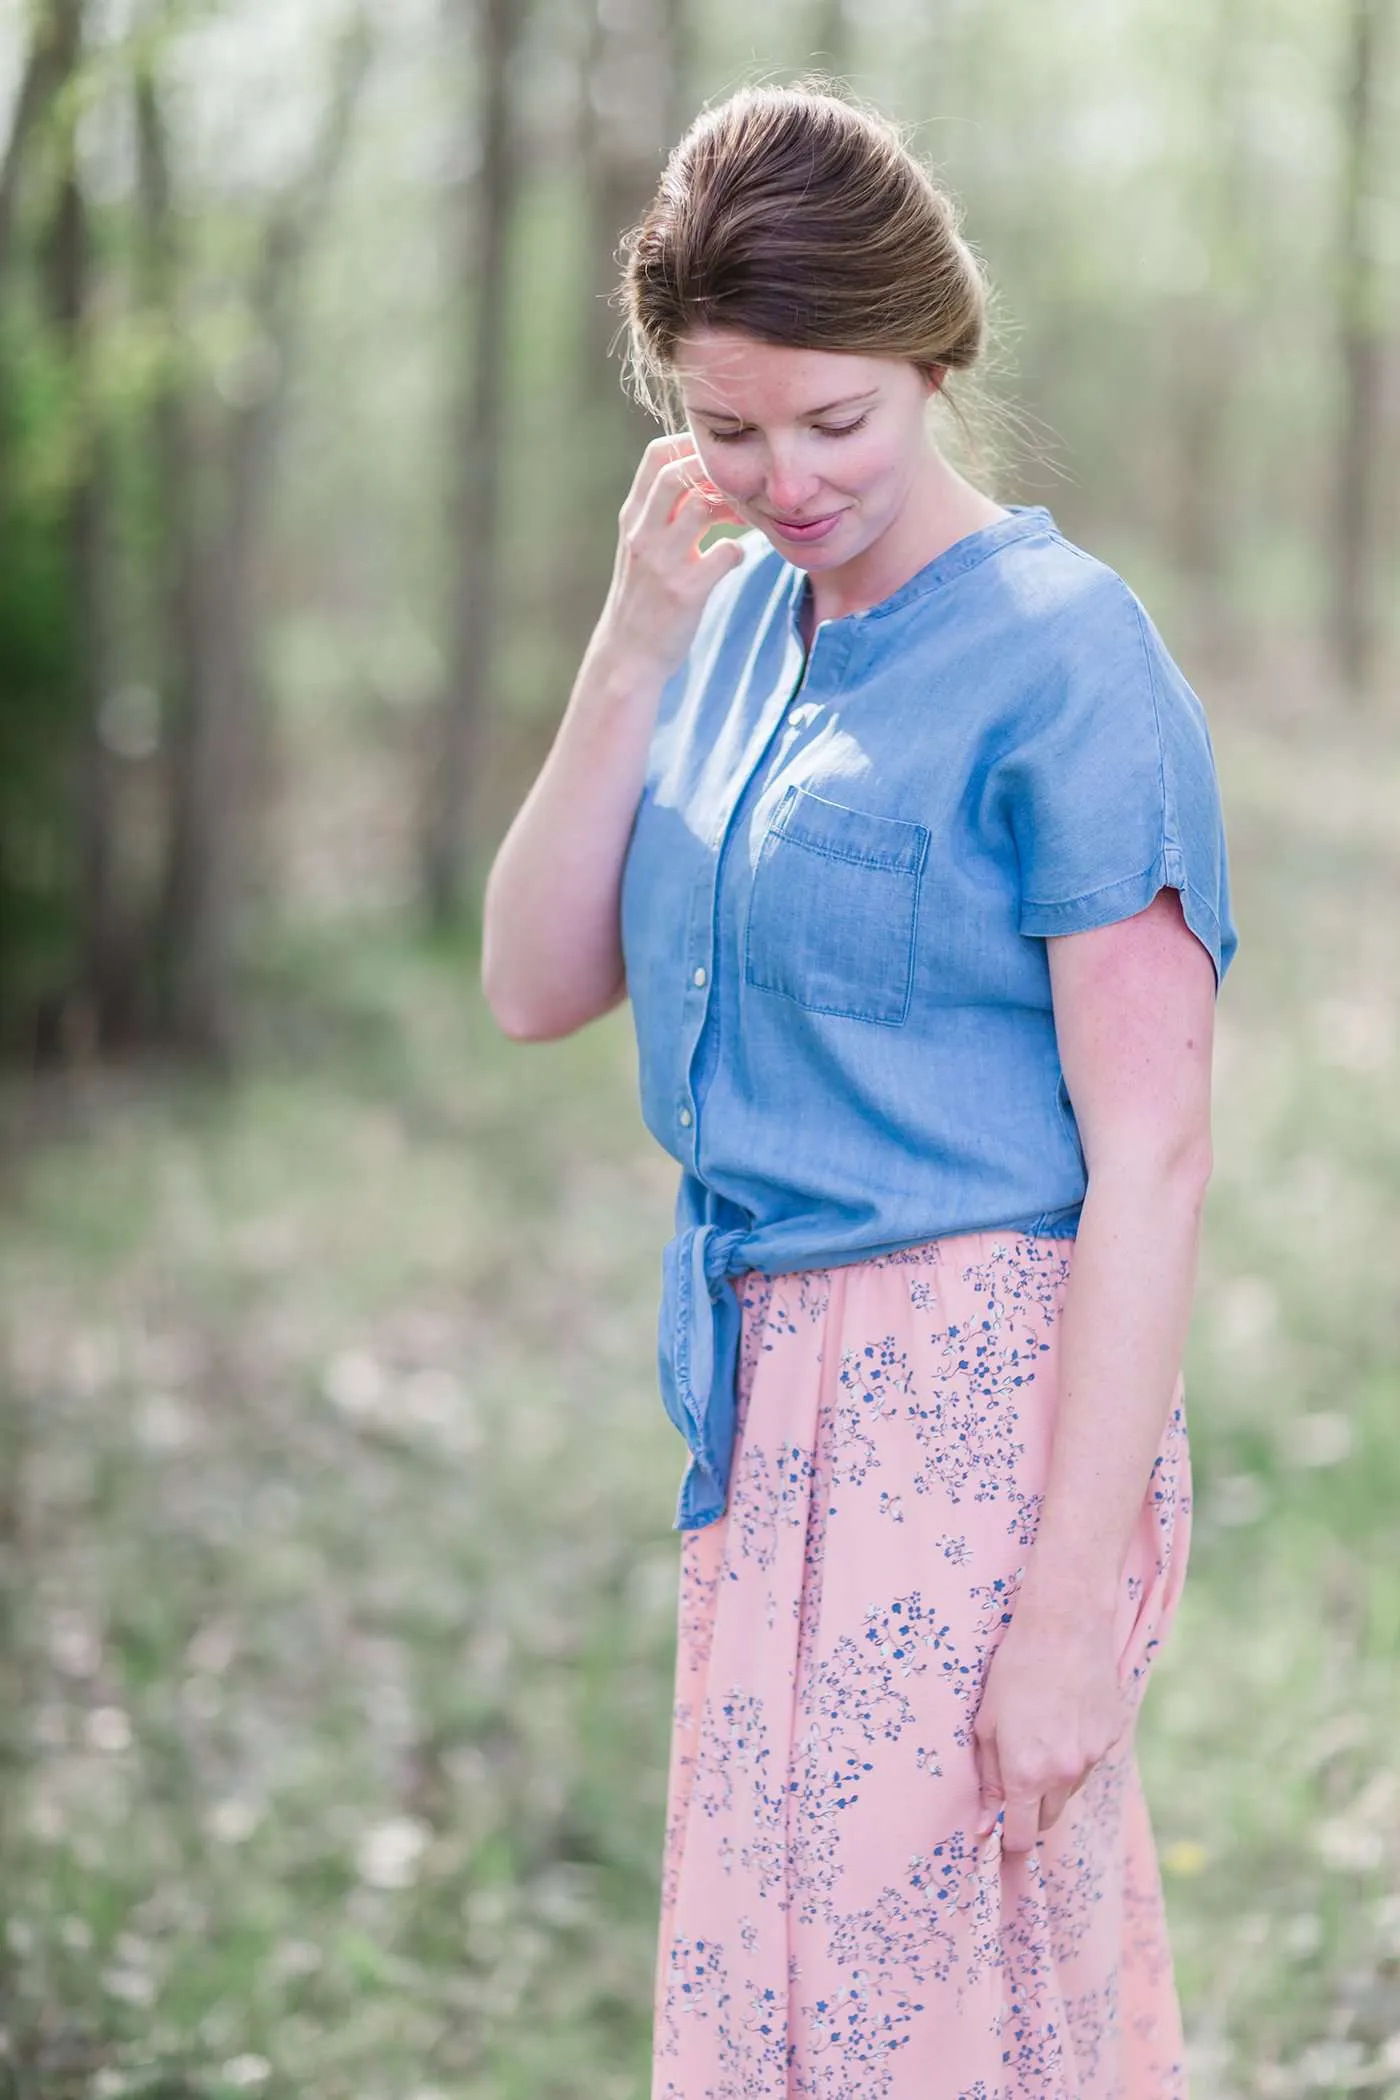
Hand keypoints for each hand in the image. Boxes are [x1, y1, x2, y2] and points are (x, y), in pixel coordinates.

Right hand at [600, 432, 746, 678]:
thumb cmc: (642, 600)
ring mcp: (663, 562)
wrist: (628, 657)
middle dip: (715, 471)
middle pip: (678, 471)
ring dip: (732, 505)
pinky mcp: (685, 592)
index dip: (691, 446)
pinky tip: (736, 559)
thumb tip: (697, 480)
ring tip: (744, 518)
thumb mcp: (639, 549)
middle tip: (739, 487)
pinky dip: (740, 550)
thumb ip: (659, 515)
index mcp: (632, 519)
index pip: (656, 456)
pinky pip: (726, 553)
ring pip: (701, 504)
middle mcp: (643, 534)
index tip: (717, 460)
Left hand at [971, 1599, 1126, 1854]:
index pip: (1021, 1835)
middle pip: (1049, 1819)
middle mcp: (1064, 1773)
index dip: (1010, 1839)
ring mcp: (1093, 1756)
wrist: (1064, 1625)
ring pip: (1071, 1789)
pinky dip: (1078, 1750)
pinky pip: (1092, 1759)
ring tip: (1043, 1731)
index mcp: (1026, 1772)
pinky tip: (1067, 1715)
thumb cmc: (1014, 1668)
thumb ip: (989, 1777)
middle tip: (1018, 1777)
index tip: (1003, 1835)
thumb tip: (985, 1824)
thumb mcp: (986, 1722)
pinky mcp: (1113, 1736)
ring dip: (1056, 1778)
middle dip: (1032, 1810)